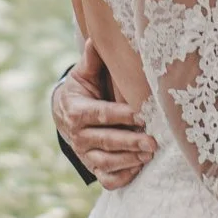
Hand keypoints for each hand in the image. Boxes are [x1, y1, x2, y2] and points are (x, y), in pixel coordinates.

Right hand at [52, 38, 156, 190]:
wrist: (65, 115)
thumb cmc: (81, 91)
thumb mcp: (83, 75)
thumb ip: (92, 60)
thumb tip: (96, 38)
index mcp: (77, 111)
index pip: (100, 114)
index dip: (120, 115)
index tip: (142, 114)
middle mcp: (79, 136)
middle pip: (106, 141)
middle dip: (130, 142)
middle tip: (152, 141)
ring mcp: (85, 154)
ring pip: (107, 162)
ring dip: (129, 159)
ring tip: (149, 154)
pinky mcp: (93, 168)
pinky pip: (107, 179)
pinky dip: (122, 177)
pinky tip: (138, 168)